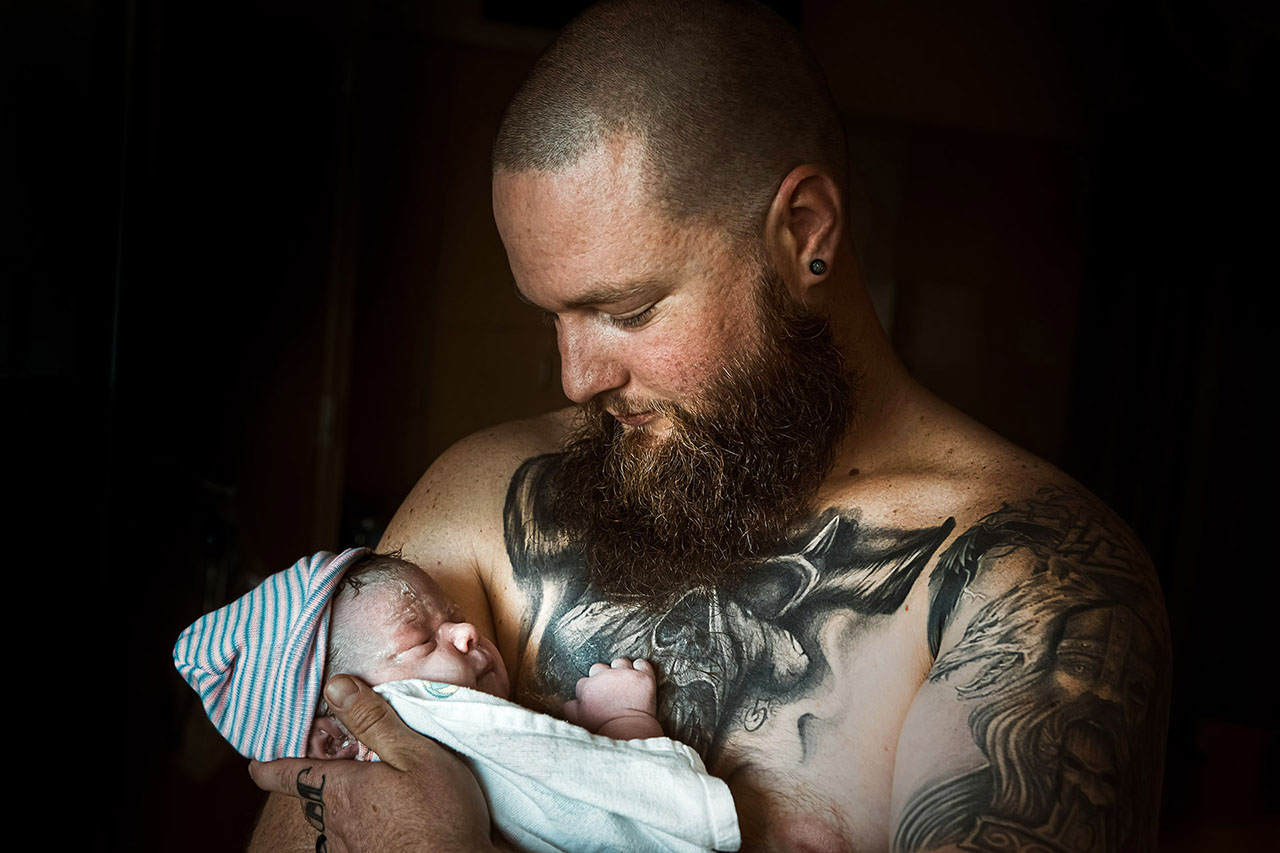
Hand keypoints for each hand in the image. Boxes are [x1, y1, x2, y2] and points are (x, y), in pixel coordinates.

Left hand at [249, 675, 497, 852]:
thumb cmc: (439, 815)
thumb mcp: (414, 754)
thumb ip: (374, 721)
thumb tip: (336, 687)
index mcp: (339, 790)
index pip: (286, 774)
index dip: (268, 765)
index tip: (256, 760)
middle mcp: (335, 823)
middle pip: (316, 795)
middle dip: (325, 776)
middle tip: (343, 757)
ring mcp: (351, 847)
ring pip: (337, 817)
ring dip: (349, 801)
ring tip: (376, 786)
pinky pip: (357, 836)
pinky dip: (367, 822)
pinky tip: (394, 817)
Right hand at [562, 657, 660, 737]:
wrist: (628, 731)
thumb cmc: (604, 728)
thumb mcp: (580, 720)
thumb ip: (571, 708)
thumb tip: (571, 701)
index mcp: (588, 686)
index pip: (584, 681)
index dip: (590, 690)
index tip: (597, 698)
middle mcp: (605, 675)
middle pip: (600, 668)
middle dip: (603, 676)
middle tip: (610, 690)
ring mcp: (625, 674)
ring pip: (620, 662)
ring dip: (622, 670)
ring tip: (626, 683)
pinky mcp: (643, 676)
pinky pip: (641, 663)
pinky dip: (641, 668)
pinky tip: (639, 677)